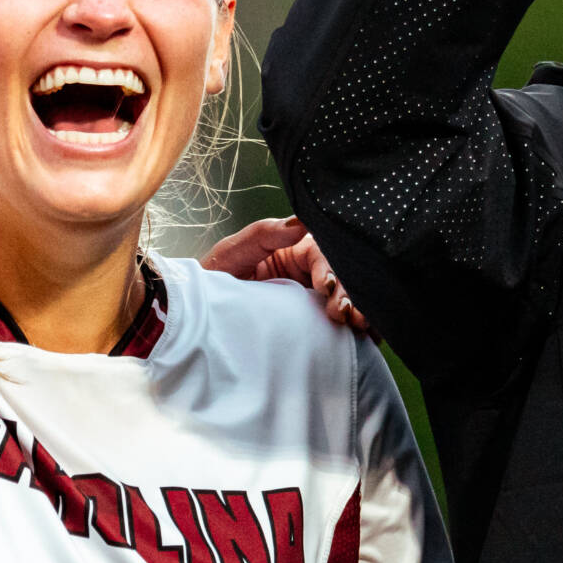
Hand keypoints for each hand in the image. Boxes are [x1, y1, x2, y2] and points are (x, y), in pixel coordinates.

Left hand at [201, 217, 369, 333]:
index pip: (320, 254)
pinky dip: (355, 334)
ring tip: (362, 329)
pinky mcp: (311, 325)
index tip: (327, 287)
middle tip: (348, 315)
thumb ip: (265, 234)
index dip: (329, 269)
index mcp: (291, 251)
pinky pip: (336, 326)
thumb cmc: (210, 280)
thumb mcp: (232, 252)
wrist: (195, 321)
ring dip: (357, 312)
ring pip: (343, 302)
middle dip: (349, 295)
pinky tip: (367, 341)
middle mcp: (305, 273)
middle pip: (338, 279)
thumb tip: (301, 221)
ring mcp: (310, 300)